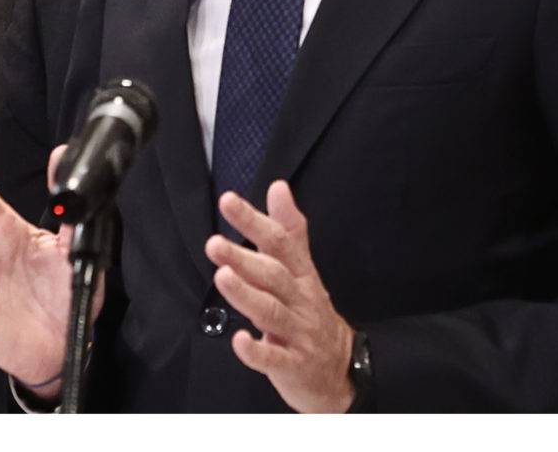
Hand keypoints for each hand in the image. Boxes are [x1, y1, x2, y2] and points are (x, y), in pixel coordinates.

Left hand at [205, 182, 355, 413]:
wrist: (343, 370)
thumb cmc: (313, 315)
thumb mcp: (305, 270)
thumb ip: (289, 230)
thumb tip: (278, 187)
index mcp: (301, 276)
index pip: (279, 241)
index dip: (254, 220)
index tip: (228, 201)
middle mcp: (300, 301)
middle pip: (273, 275)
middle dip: (244, 259)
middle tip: (215, 244)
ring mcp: (298, 333)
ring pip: (271, 312)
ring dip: (246, 295)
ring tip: (222, 277)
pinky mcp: (293, 365)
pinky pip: (274, 358)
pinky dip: (256, 350)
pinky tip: (239, 340)